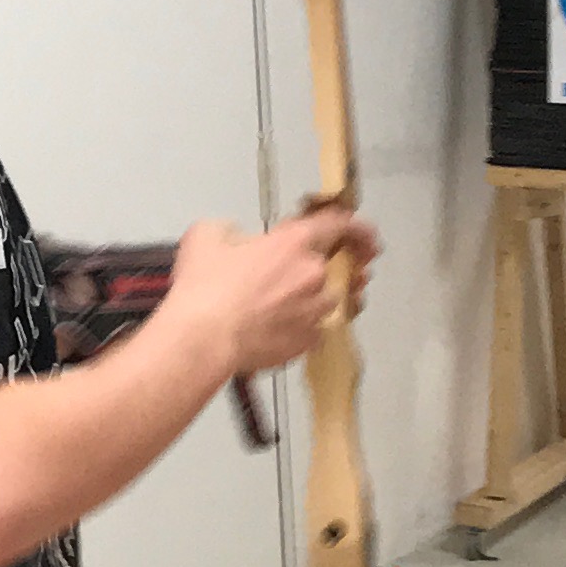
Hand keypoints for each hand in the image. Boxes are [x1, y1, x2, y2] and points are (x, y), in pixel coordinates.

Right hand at [170, 205, 377, 378]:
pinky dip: (303, 328)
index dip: (356, 226)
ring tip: (291, 305)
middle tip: (314, 274)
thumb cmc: (203, 287)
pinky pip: (315, 331)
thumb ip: (235, 231)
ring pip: (330, 301)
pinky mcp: (308, 342)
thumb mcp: (207, 235)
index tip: (363, 235)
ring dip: (317, 299)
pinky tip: (280, 329)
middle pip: (340, 267)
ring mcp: (315, 312)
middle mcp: (315, 275)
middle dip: (333, 268)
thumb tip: (241, 242)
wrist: (203, 338)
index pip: (340, 224)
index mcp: (294, 242)